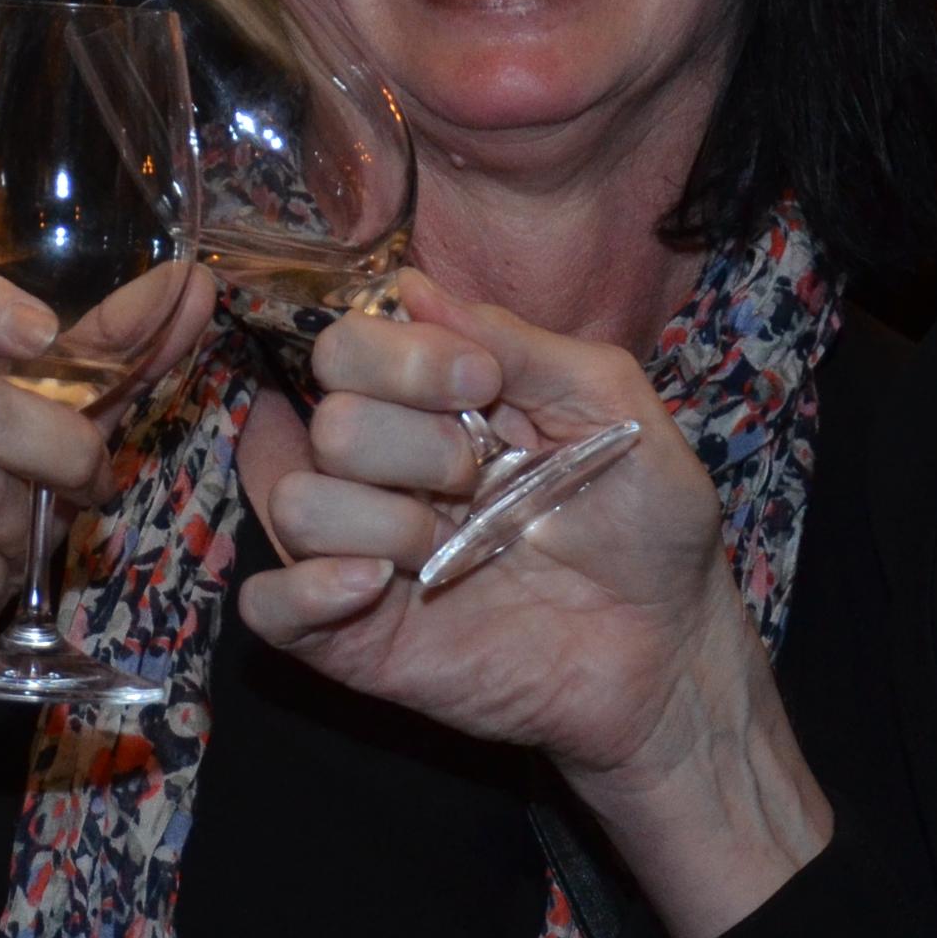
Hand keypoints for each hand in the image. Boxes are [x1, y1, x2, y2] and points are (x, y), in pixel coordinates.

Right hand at [238, 275, 829, 937]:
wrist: (668, 650)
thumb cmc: (648, 523)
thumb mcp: (610, 404)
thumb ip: (520, 341)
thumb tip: (414, 287)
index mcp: (429, 408)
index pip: (348, 348)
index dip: (403, 358)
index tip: (481, 383)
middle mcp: (382, 473)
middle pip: (328, 422)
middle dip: (413, 445)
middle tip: (484, 480)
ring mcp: (359, 555)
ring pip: (294, 502)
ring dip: (382, 521)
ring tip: (452, 551)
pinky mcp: (350, 639)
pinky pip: (268, 605)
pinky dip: (307, 589)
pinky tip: (380, 585)